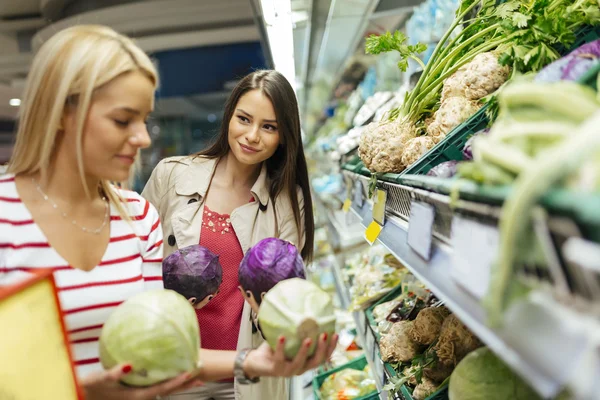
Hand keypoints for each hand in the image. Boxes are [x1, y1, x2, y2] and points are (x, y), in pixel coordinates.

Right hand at [80, 363, 203, 399]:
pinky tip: (165, 370)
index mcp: (136, 395)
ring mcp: (137, 395)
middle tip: (201, 376)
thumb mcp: (100, 380)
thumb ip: (114, 374)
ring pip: (161, 388)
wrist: (80, 395)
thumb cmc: (89, 388)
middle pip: (167, 390)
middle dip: (184, 384)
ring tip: (190, 373)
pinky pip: (152, 385)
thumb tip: (128, 365)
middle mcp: (140, 396)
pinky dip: (163, 379)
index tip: (192, 373)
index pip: (162, 388)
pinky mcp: (132, 391)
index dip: (178, 381)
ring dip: (176, 382)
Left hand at [243, 333, 337, 377]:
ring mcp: (289, 371)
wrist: (257, 361)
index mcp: (307, 362)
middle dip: (322, 349)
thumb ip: (298, 330)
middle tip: (324, 335)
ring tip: (308, 339)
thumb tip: (306, 307)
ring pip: (301, 363)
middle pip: (316, 362)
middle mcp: (301, 368)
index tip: (336, 334)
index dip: (332, 347)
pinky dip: (282, 347)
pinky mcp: (277, 370)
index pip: (324, 357)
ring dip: (305, 351)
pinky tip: (282, 336)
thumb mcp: (290, 338)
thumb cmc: (275, 348)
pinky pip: (280, 358)